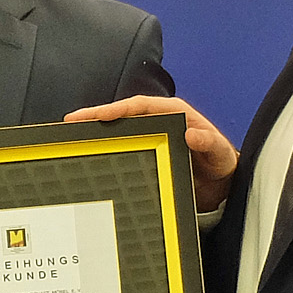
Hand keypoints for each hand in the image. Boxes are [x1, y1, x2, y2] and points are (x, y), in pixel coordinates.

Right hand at [66, 96, 238, 212]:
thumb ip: (209, 143)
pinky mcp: (144, 154)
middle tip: (71, 122)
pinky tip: (87, 152)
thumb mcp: (220, 154)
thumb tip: (192, 134)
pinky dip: (103, 148)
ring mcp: (149, 138)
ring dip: (95, 132)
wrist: (221, 186)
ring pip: (118, 130)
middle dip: (95, 117)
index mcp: (174, 113)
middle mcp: (158, 122)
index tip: (98, 115)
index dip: (117, 109)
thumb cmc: (221, 165)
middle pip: (121, 115)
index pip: (140, 106)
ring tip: (70, 136)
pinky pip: (121, 147)